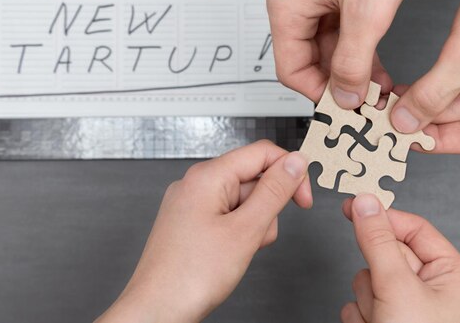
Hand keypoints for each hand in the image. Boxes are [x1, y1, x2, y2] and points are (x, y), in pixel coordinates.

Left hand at [96, 141, 310, 322]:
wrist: (156, 310)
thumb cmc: (188, 276)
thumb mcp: (245, 230)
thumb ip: (274, 192)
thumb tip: (295, 162)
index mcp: (207, 176)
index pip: (262, 153)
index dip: (290, 172)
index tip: (303, 199)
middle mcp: (196, 184)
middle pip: (253, 178)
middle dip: (267, 208)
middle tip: (257, 236)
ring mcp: (191, 204)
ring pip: (242, 201)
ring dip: (253, 225)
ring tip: (237, 251)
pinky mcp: (191, 222)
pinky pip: (227, 217)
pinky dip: (237, 234)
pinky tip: (228, 255)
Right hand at [267, 0, 425, 107]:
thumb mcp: (366, 13)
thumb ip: (353, 62)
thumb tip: (344, 96)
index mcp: (286, 9)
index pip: (290, 70)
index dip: (317, 92)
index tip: (344, 106)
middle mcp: (293, 5)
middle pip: (308, 62)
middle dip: (339, 83)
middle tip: (365, 101)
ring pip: (326, 50)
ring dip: (351, 69)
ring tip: (377, 88)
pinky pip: (338, 33)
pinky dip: (357, 50)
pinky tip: (377, 65)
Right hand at [340, 194, 459, 322]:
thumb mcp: (397, 285)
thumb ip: (378, 241)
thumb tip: (365, 203)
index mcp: (450, 275)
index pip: (413, 228)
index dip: (383, 218)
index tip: (353, 205)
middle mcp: (430, 289)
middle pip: (385, 255)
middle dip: (375, 276)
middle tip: (383, 293)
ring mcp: (405, 305)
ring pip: (367, 279)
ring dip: (367, 300)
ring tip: (381, 319)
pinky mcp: (384, 319)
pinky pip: (357, 302)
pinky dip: (360, 316)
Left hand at [391, 0, 459, 152]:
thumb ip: (435, 93)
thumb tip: (406, 122)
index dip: (432, 140)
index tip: (397, 139)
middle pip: (455, 118)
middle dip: (419, 117)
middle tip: (381, 120)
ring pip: (446, 96)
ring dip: (417, 98)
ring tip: (385, 103)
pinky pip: (444, 73)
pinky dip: (422, 79)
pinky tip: (397, 85)